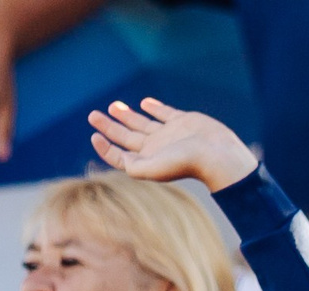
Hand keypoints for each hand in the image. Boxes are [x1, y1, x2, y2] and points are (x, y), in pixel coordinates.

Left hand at [86, 97, 254, 192]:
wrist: (216, 154)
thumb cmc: (185, 164)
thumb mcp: (153, 169)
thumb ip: (132, 166)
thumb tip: (119, 156)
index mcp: (145, 161)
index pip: (119, 156)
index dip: (105, 148)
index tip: (94, 136)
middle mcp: (154, 148)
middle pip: (125, 137)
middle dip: (109, 126)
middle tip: (92, 115)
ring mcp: (168, 134)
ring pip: (141, 123)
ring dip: (126, 115)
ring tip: (112, 106)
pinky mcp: (182, 122)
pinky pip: (163, 113)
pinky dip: (153, 108)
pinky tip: (144, 103)